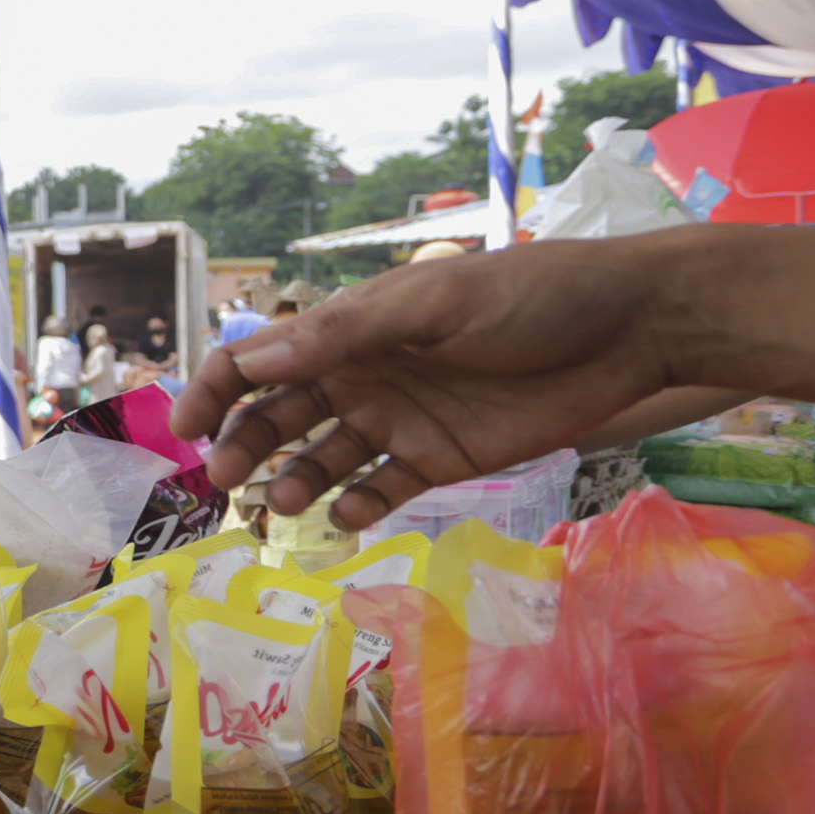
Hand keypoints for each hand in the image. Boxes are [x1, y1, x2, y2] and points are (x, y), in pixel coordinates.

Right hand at [172, 242, 683, 524]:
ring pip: (321, 460)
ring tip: (284, 504)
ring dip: (292, 481)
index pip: (262, 360)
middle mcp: (364, 374)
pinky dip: (354, 507)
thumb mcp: (434, 302)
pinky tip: (345, 517)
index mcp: (353, 328)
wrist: (630, 330)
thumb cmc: (531, 297)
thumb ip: (346, 333)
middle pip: (278, 417)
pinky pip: (380, 490)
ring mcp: (400, 420)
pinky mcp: (440, 460)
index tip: (185, 432)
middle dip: (242, 447)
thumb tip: (256, 361)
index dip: (215, 392)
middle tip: (225, 480)